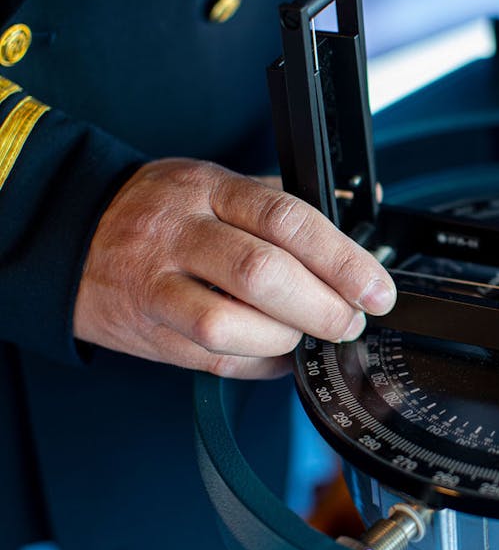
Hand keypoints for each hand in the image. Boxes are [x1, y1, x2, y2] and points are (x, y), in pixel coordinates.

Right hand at [73, 159, 395, 378]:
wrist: (71, 235)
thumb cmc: (161, 210)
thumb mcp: (217, 184)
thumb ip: (284, 198)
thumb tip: (359, 203)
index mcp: (210, 189)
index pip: (287, 220)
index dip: (342, 259)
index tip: (376, 289)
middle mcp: (181, 234)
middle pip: (262, 274)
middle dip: (323, 307)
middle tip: (350, 319)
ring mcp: (158, 286)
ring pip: (229, 325)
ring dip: (286, 339)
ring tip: (309, 335)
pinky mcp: (151, 334)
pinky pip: (214, 362)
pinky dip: (261, 365)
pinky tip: (282, 355)